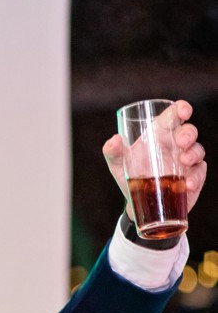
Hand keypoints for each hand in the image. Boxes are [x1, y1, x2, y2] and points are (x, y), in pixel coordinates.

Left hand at [102, 98, 206, 218]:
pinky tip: (188, 183)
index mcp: (159, 134)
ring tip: (184, 160)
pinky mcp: (192, 176)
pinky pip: (199, 174)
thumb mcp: (118, 163)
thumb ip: (113, 151)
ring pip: (197, 150)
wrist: (137, 202)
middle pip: (189, 131)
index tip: (184, 112)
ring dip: (193, 154)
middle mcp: (175, 144)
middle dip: (188, 134)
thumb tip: (114, 140)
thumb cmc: (131, 175)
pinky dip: (195, 177)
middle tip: (181, 142)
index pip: (174, 116)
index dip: (181, 109)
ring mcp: (186, 160)